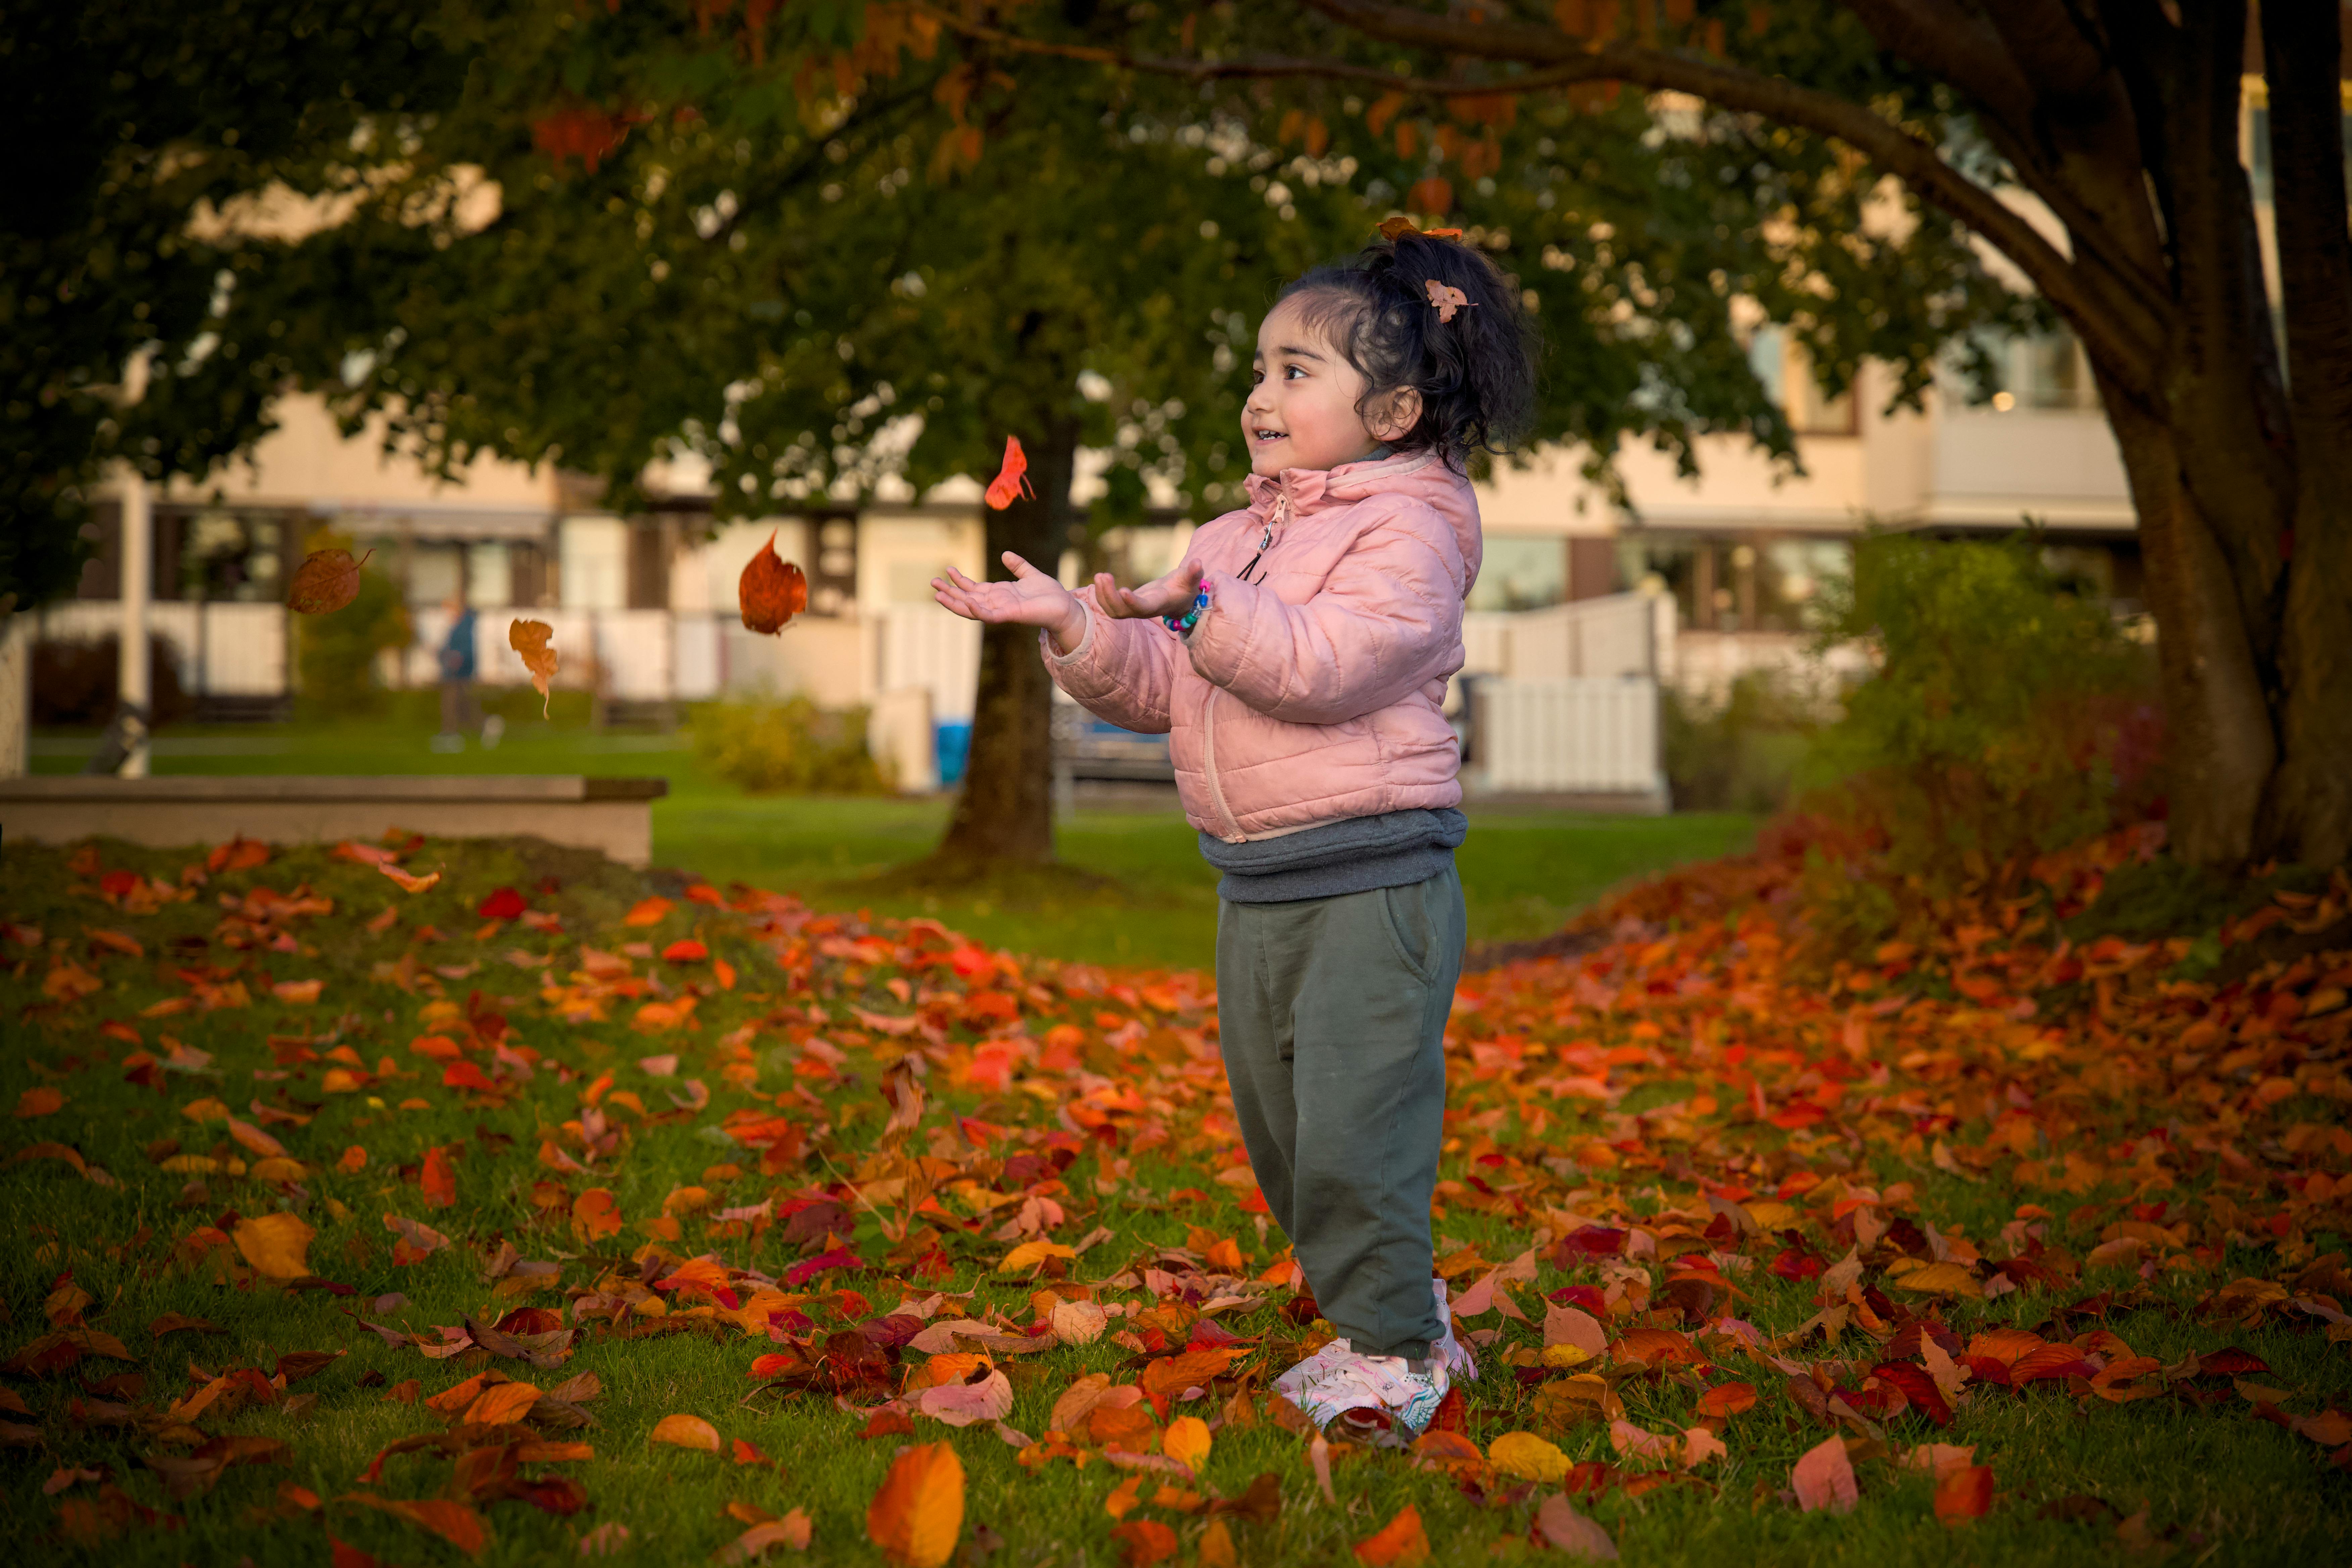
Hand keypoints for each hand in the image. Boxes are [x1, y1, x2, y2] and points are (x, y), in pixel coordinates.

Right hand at [932, 552, 1088, 651]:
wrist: (1065, 606)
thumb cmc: (1050, 594)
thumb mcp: (1030, 574)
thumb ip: (1018, 566)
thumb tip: (1006, 554)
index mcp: (1000, 594)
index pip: (974, 589)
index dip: (960, 581)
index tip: (947, 569)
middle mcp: (997, 603)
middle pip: (967, 598)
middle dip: (950, 592)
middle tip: (932, 582)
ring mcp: (1002, 610)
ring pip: (972, 609)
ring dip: (955, 602)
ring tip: (938, 595)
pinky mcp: (1011, 615)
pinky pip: (990, 615)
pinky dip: (978, 610)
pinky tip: (967, 601)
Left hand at [1092, 560, 1203, 620]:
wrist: (1178, 599)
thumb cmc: (1185, 588)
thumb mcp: (1191, 579)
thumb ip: (1194, 573)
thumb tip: (1198, 562)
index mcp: (1158, 604)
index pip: (1143, 608)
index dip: (1132, 602)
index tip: (1123, 590)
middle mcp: (1144, 611)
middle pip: (1122, 612)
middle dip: (1109, 596)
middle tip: (1103, 576)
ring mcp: (1134, 610)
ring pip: (1113, 611)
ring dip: (1102, 595)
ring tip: (1099, 576)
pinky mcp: (1127, 605)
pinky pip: (1110, 605)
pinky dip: (1102, 594)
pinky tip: (1099, 579)